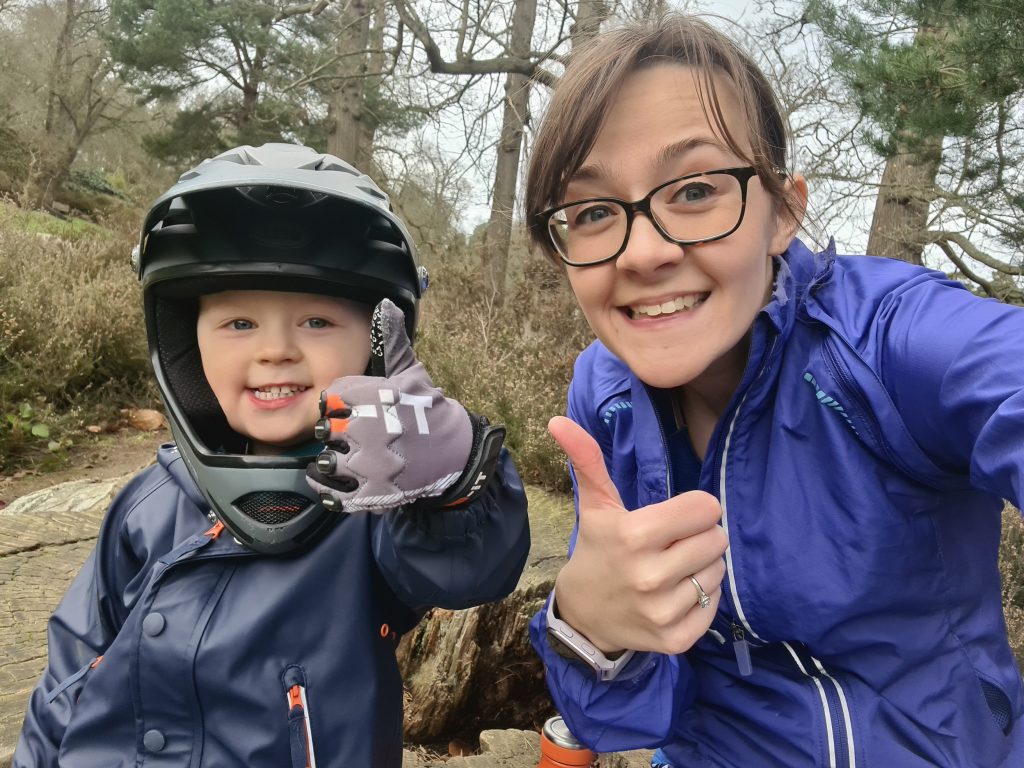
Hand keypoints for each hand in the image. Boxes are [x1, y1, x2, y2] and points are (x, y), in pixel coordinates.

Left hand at [306, 299, 503, 513]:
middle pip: (327, 430)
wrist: (455, 453)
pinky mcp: (370, 493)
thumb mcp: (410, 372)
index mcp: (373, 397)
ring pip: (327, 461)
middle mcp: (368, 430)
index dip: (337, 404)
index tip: (348, 408)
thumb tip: (386, 304)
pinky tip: (328, 479)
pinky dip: (324, 487)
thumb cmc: (428, 411)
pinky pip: (332, 493)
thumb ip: (392, 340)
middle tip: (348, 435)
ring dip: (329, 459)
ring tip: (340, 457)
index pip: (332, 398)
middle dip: (334, 432)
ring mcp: (369, 464)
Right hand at [549, 416, 727, 654]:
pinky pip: (715, 605)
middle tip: (673, 544)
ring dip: (702, 567)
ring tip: (673, 569)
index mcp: (634, 535)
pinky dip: (702, 598)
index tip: (675, 518)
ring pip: (718, 572)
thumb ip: (586, 459)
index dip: (695, 509)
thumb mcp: (595, 505)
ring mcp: (662, 611)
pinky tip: (675, 594)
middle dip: (699, 536)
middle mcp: (649, 576)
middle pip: (717, 539)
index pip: (705, 509)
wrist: (584, 613)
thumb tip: (558, 419)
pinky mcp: (675, 639)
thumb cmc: (597, 549)